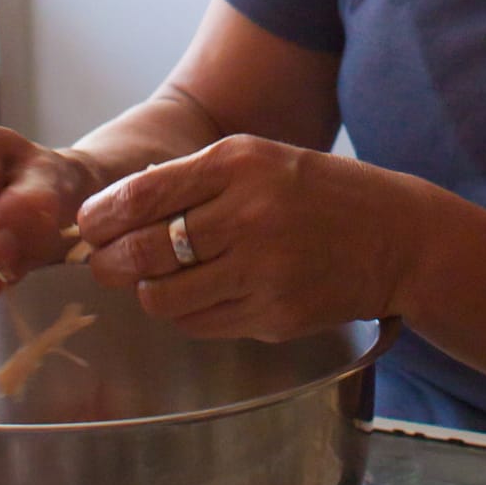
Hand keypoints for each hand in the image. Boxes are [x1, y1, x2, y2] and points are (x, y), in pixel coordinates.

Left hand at [77, 135, 423, 341]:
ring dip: (148, 292)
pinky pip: (199, 324)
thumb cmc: (319, 193)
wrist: (396, 238)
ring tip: (155, 281)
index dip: (101, 217)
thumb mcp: (259, 160)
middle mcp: (247, 215)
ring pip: (163, 298)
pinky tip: (199, 295)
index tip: (89, 226)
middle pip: (143, 253)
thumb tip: (116, 212)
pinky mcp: (272, 317)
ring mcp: (261, 272)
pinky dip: (185, 312)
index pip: (141, 196)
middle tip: (105, 265)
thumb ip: (193, 180)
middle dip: (109, 263)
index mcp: (238, 164)